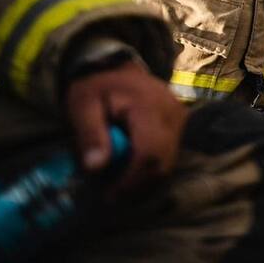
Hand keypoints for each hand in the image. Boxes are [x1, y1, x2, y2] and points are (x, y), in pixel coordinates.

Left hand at [65, 61, 187, 193]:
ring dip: (142, 181)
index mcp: (149, 105)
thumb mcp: (82, 105)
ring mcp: (180, 120)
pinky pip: (168, 158)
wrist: (116, 67)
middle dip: (136, 186)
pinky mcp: (180, 127)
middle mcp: (172, 113)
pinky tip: (129, 170)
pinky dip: (148, 171)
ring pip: (168, 165)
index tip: (109, 195)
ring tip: (116, 182)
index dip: (131, 179)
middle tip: (110, 195)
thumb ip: (89, 134)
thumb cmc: (98, 87)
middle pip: (162, 164)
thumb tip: (95, 168)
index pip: (149, 152)